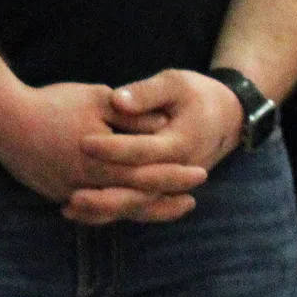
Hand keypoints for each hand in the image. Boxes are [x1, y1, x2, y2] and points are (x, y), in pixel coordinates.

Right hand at [0, 81, 209, 217]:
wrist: (1, 119)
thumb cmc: (53, 104)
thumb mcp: (98, 99)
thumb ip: (133, 115)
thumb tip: (165, 124)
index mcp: (101, 160)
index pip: (148, 173)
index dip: (176, 175)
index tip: (201, 174)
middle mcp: (85, 183)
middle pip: (135, 200)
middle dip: (165, 201)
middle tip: (192, 201)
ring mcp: (69, 192)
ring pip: (114, 210)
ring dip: (143, 211)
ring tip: (168, 208)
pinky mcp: (56, 195)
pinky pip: (92, 210)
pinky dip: (114, 211)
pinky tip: (129, 208)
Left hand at [68, 70, 242, 223]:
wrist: (227, 116)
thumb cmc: (197, 96)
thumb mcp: (175, 84)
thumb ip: (146, 93)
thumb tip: (117, 100)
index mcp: (180, 143)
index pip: (143, 151)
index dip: (113, 148)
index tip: (82, 142)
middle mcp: (177, 170)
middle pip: (140, 189)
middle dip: (105, 195)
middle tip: (72, 195)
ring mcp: (172, 184)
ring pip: (137, 205)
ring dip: (104, 210)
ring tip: (69, 207)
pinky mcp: (163, 189)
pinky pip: (136, 207)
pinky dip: (107, 212)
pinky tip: (76, 213)